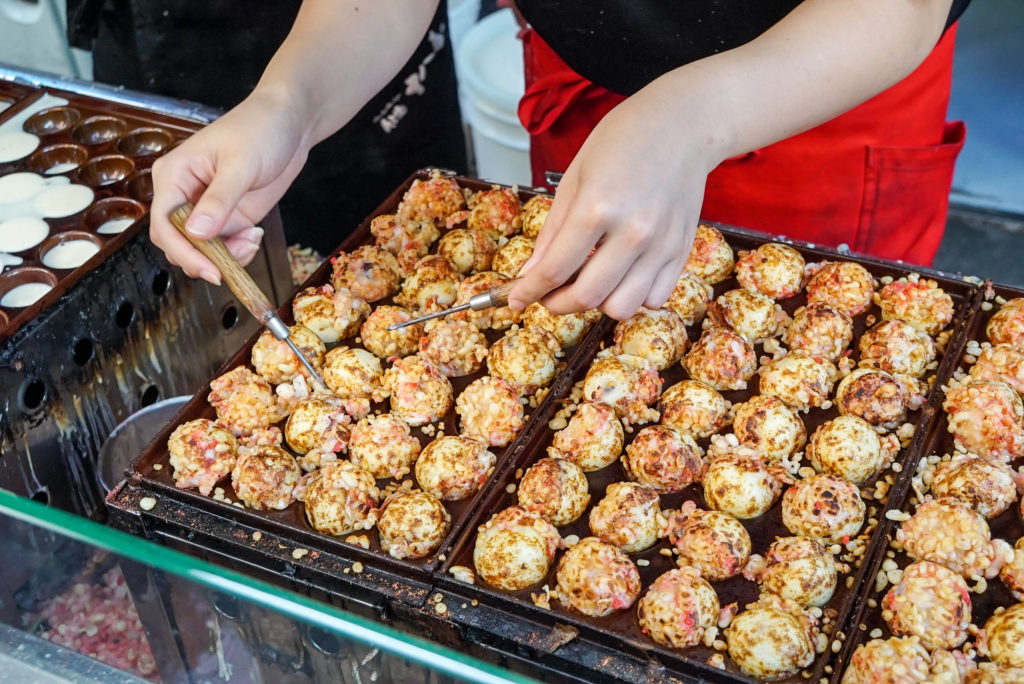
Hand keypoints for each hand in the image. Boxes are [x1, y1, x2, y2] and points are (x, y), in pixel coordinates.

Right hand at [150, 90, 310, 283]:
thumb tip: (196, 233)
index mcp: (173, 176)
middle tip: (233, 262)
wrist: (290, 123)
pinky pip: (224, 247)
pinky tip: (254, 236)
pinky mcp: (229, 217)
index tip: (208, 269)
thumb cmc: (259, 128)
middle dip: (203, 259)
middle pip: (176, 242)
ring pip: (201, 251)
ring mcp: (207, 209)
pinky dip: (238, 251)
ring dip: (225, 257)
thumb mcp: (240, 164)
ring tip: (251, 240)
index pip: (163, 224)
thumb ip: (220, 200)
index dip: (182, 251)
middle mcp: (184, 195)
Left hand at [509, 83, 719, 320]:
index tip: (515, 300)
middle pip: (587, 297)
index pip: (555, 269)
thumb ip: (552, 231)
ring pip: (622, 308)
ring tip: (587, 282)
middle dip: (557, 305)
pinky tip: (621, 275)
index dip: (528, 292)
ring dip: (597, 304)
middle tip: (548, 294)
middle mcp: (633, 232)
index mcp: (597, 207)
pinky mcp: (682, 251)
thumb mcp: (574, 177)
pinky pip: (654, 299)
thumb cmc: (623, 141)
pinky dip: (632, 297)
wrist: (682, 125)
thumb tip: (530, 273)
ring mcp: (661, 245)